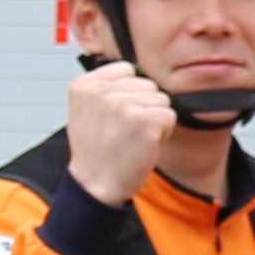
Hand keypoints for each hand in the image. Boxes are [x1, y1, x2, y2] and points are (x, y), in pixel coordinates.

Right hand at [64, 60, 180, 208]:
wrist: (96, 184)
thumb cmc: (96, 150)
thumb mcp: (85, 110)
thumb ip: (104, 87)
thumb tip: (133, 72)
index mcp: (84, 85)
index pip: (127, 70)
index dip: (130, 93)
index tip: (117, 115)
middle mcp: (102, 91)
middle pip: (147, 84)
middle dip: (143, 107)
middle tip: (125, 131)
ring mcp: (123, 105)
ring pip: (161, 99)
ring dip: (154, 120)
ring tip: (133, 137)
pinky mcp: (144, 121)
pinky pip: (170, 116)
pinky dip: (164, 133)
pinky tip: (144, 144)